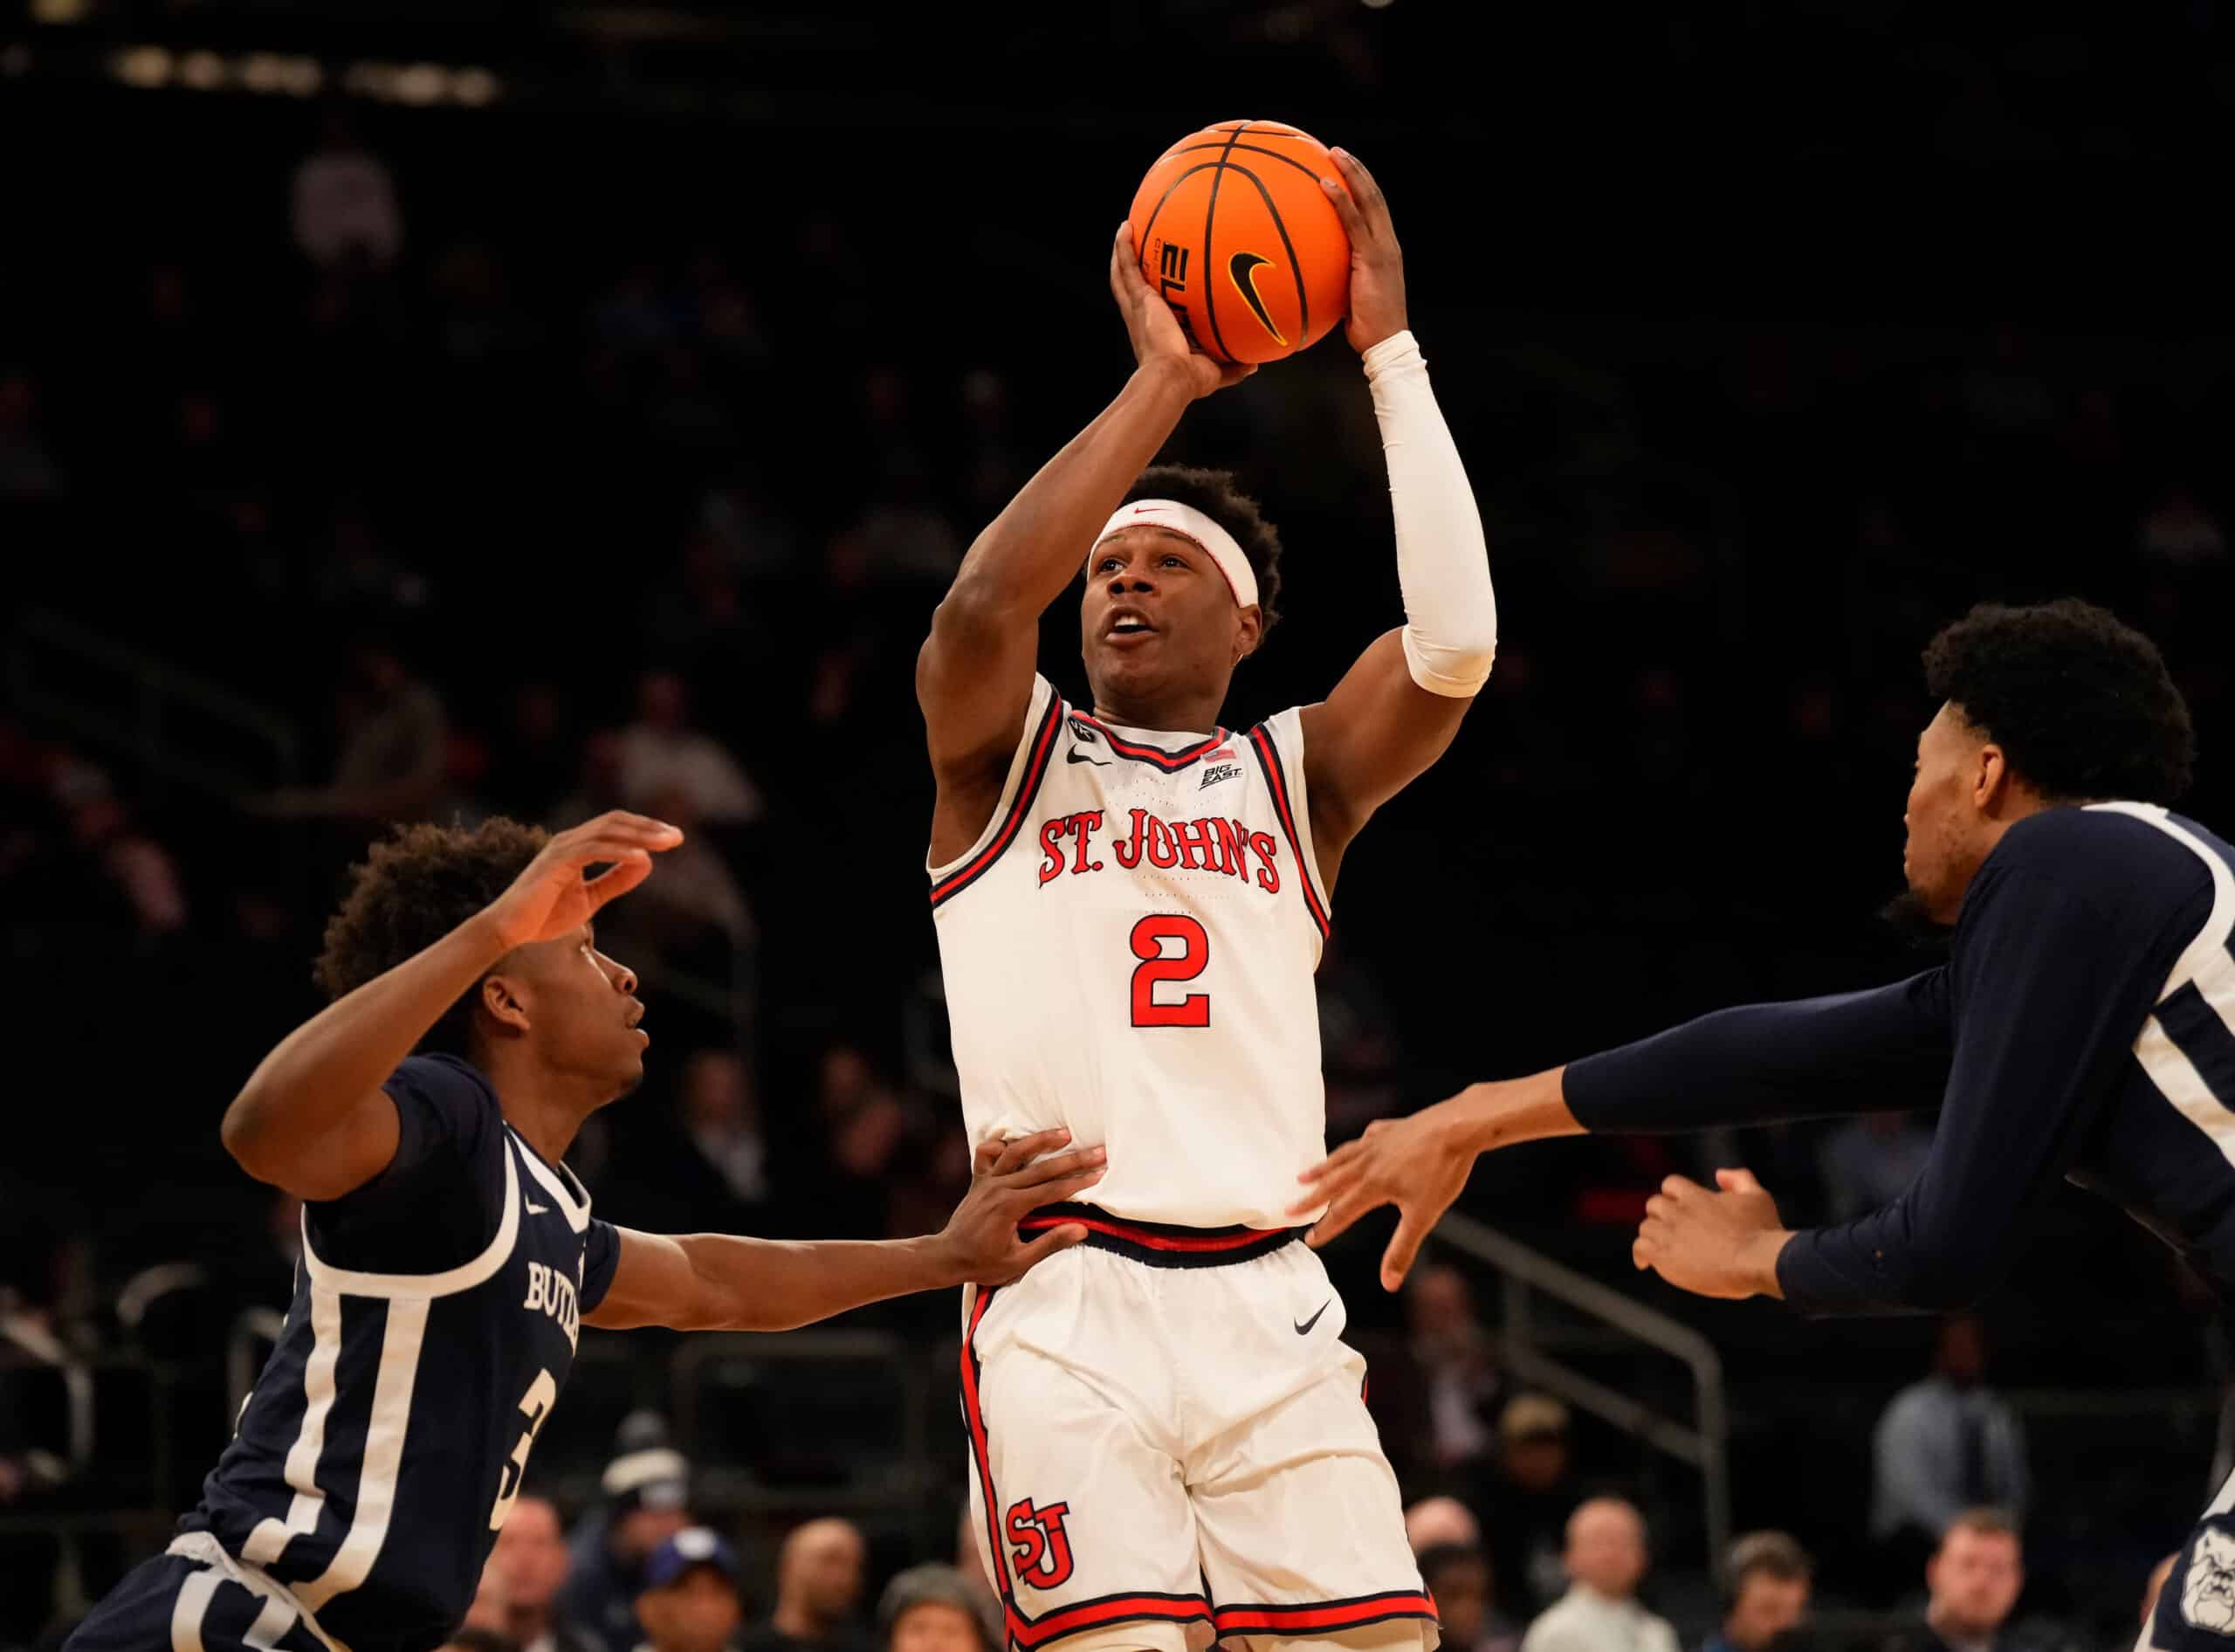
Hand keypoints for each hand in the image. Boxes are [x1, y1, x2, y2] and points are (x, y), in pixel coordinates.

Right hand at [482, 810, 684, 950]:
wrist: (509, 931)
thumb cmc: (544, 916)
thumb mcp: (590, 898)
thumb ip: (615, 881)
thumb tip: (646, 863)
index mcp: (577, 846)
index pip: (616, 826)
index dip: (644, 828)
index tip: (672, 838)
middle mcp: (569, 841)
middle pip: (615, 822)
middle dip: (648, 827)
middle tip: (677, 837)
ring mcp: (560, 849)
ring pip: (606, 831)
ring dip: (639, 835)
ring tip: (667, 843)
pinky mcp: (554, 864)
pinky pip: (591, 851)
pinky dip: (618, 851)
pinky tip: (640, 857)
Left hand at [936, 1129, 1106, 1285]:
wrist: (947, 1256)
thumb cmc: (983, 1263)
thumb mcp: (1019, 1262)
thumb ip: (1050, 1243)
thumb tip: (1081, 1228)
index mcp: (1010, 1207)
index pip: (1052, 1190)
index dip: (1079, 1182)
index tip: (1100, 1173)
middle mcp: (999, 1187)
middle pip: (1042, 1168)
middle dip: (1073, 1159)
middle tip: (1098, 1151)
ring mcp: (987, 1180)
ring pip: (1016, 1151)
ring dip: (1041, 1140)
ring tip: (1065, 1133)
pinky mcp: (979, 1179)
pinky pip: (988, 1153)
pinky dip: (1002, 1144)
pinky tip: (1017, 1141)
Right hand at [1110, 222, 1255, 398]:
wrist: (1173, 378)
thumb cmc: (1190, 380)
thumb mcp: (1216, 370)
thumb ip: (1234, 366)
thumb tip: (1254, 363)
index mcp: (1158, 331)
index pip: (1154, 308)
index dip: (1153, 295)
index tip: (1159, 281)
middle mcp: (1144, 317)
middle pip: (1132, 287)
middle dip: (1132, 268)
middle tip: (1135, 247)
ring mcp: (1139, 308)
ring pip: (1124, 274)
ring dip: (1123, 252)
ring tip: (1126, 229)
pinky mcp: (1140, 301)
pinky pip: (1129, 268)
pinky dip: (1124, 247)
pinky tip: (1126, 228)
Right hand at [1289, 1101, 1474, 1290]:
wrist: (1458, 1127)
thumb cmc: (1442, 1172)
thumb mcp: (1423, 1216)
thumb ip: (1402, 1249)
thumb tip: (1388, 1284)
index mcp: (1373, 1185)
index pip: (1342, 1212)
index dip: (1325, 1228)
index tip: (1309, 1239)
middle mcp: (1367, 1162)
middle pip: (1332, 1183)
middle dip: (1310, 1199)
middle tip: (1289, 1208)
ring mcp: (1376, 1142)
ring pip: (1341, 1158)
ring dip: (1321, 1169)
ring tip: (1303, 1175)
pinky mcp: (1389, 1129)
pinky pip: (1364, 1139)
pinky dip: (1354, 1146)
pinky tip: (1357, 1145)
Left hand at [1320, 148, 1407, 353]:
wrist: (1384, 342)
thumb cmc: (1365, 326)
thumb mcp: (1351, 296)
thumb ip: (1338, 278)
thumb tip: (1312, 274)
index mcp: (1385, 249)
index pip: (1375, 210)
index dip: (1363, 186)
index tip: (1345, 169)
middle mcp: (1388, 243)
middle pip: (1375, 196)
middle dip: (1357, 170)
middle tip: (1337, 151)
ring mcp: (1383, 248)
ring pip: (1369, 200)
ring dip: (1351, 173)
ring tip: (1333, 154)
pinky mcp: (1373, 257)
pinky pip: (1354, 222)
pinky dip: (1340, 200)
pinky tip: (1324, 185)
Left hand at [1633, 1169, 1790, 1299]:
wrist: (1757, 1262)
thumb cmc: (1761, 1231)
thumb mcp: (1757, 1196)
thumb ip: (1739, 1179)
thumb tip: (1720, 1174)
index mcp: (1695, 1196)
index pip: (1670, 1184)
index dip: (1674, 1195)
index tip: (1679, 1205)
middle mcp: (1678, 1212)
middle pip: (1654, 1205)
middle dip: (1662, 1214)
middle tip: (1672, 1228)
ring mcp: (1669, 1235)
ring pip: (1646, 1227)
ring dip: (1653, 1234)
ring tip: (1664, 1246)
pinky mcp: (1664, 1257)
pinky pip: (1639, 1249)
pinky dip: (1640, 1254)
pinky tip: (1644, 1263)